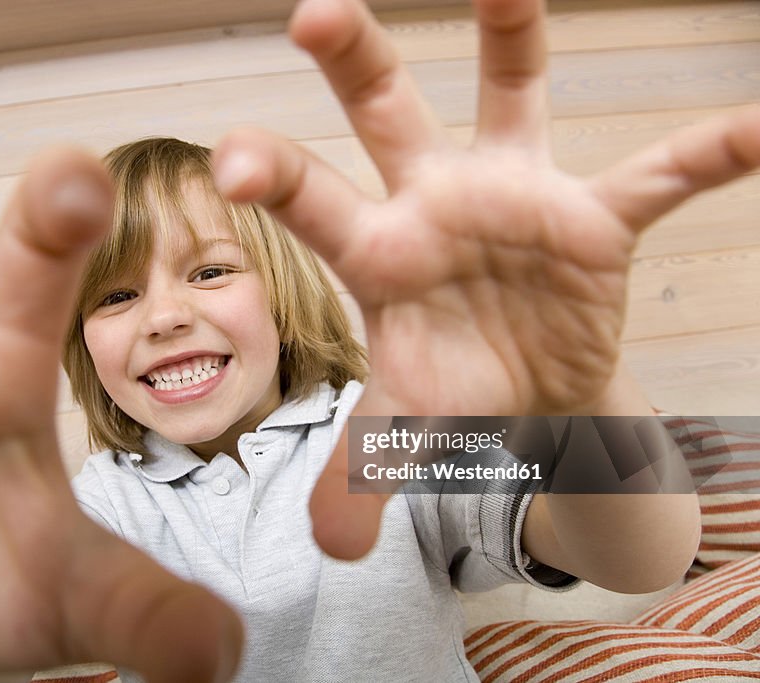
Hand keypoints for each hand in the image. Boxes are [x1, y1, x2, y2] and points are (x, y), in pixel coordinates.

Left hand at [211, 0, 759, 558]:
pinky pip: (656, 177)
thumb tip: (330, 553)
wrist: (529, 392)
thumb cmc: (454, 389)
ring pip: (512, 95)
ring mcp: (516, 197)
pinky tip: (758, 130)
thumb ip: (364, 472)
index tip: (232, 157)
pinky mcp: (593, 220)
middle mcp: (435, 200)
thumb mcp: (410, 426)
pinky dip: (707, 156)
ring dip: (511, 35)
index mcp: (378, 251)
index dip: (275, 178)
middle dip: (356, 59)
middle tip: (313, 11)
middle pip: (386, 113)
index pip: (315, 205)